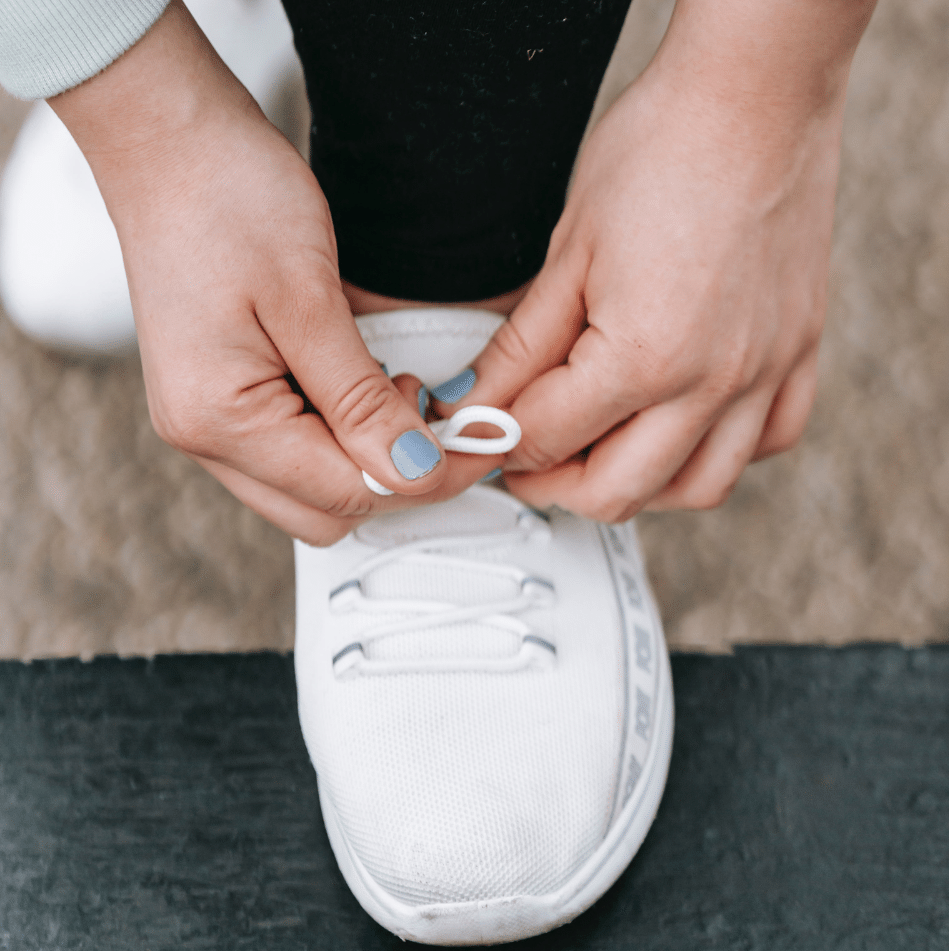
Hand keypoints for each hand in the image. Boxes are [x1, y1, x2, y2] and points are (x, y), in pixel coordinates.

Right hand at [50, 2, 495, 543]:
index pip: (347, 493)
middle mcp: (204, 436)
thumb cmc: (225, 197)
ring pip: (312, 487)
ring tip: (397, 390)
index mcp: (220, 420)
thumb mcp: (309, 301)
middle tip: (438, 418)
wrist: (168, 138)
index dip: (421, 476)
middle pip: (327, 509)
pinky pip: (295, 450)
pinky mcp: (221, 400)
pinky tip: (362, 386)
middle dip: (393, 475)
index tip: (475, 442)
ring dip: (367, 455)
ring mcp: (207, 422)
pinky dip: (340, 433)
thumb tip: (416, 471)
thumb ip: (361, 401)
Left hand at [450, 0, 874, 520]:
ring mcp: (765, 374)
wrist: (753, 92)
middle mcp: (714, 382)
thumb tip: (478, 402)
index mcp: (646, 357)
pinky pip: (769, 443)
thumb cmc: (662, 149)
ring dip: (636, 486)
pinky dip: (718, 454)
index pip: (546, 439)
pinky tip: (686, 430)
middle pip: (616, 490)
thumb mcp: (566, 254)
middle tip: (522, 459)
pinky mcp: (799, 355)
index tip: (477, 437)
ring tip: (597, 453)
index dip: (495, 443)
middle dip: (552, 486)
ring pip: (697, 488)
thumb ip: (519, 349)